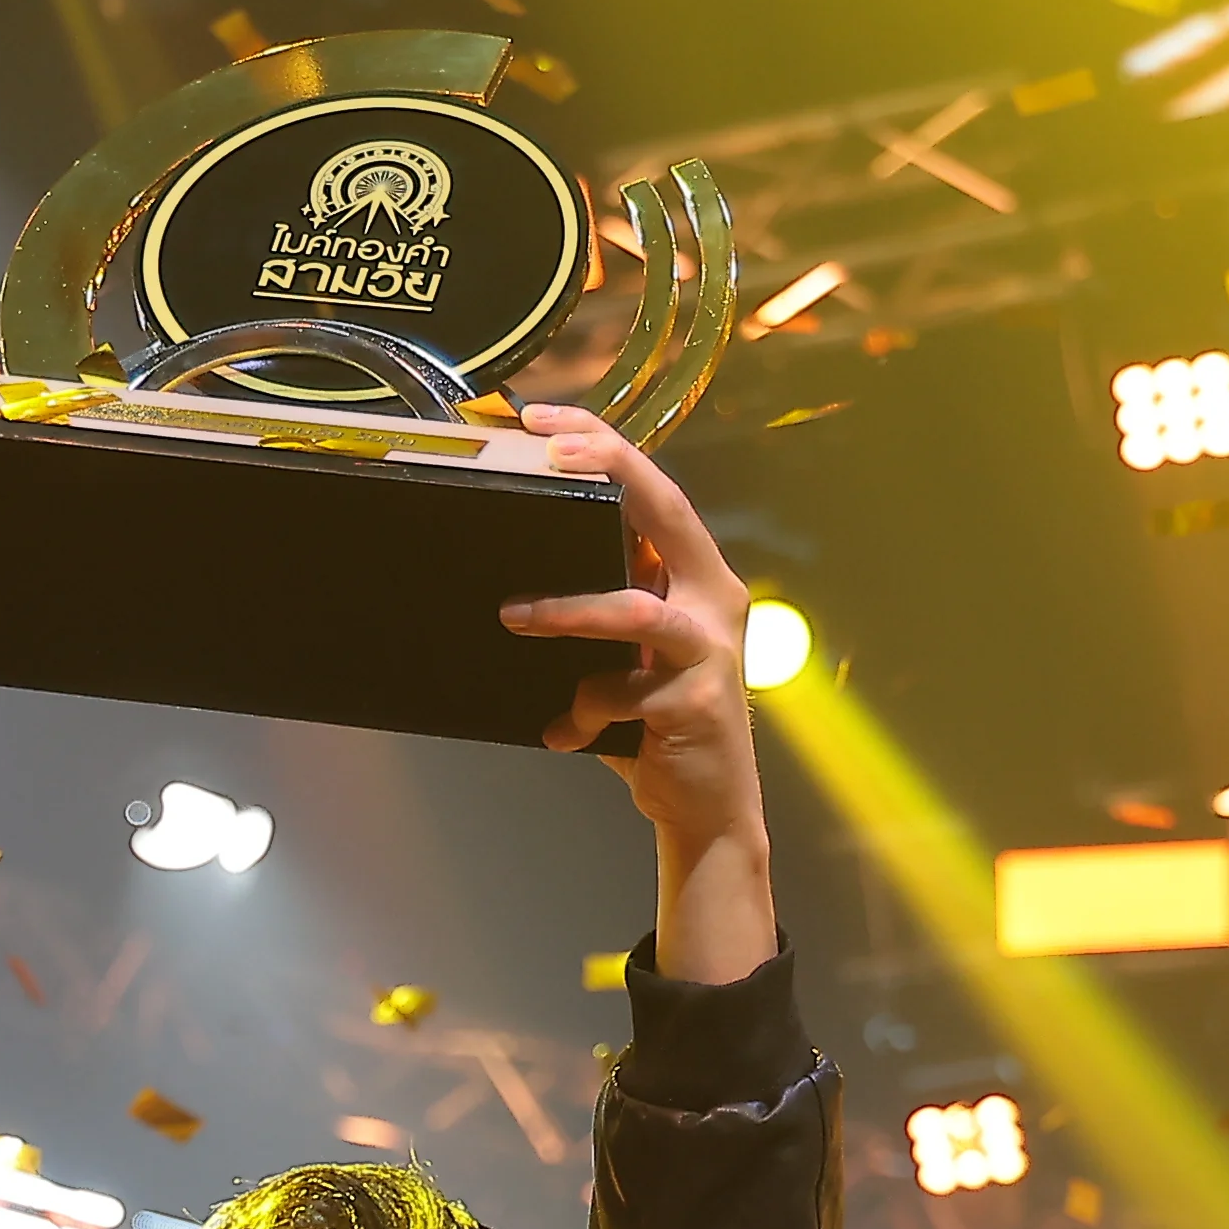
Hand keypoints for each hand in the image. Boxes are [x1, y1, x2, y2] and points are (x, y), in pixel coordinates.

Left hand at [500, 406, 777, 985]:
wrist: (706, 812)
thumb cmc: (656, 726)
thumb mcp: (629, 654)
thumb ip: (602, 607)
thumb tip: (517, 569)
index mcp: (698, 578)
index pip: (654, 489)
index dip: (604, 444)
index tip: (542, 417)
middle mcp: (714, 600)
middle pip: (666, 510)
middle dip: (605, 470)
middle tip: (545, 453)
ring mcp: (709, 651)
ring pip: (633, 610)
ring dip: (568, 611)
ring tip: (513, 615)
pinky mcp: (694, 705)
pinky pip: (617, 693)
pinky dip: (581, 713)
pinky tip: (564, 736)